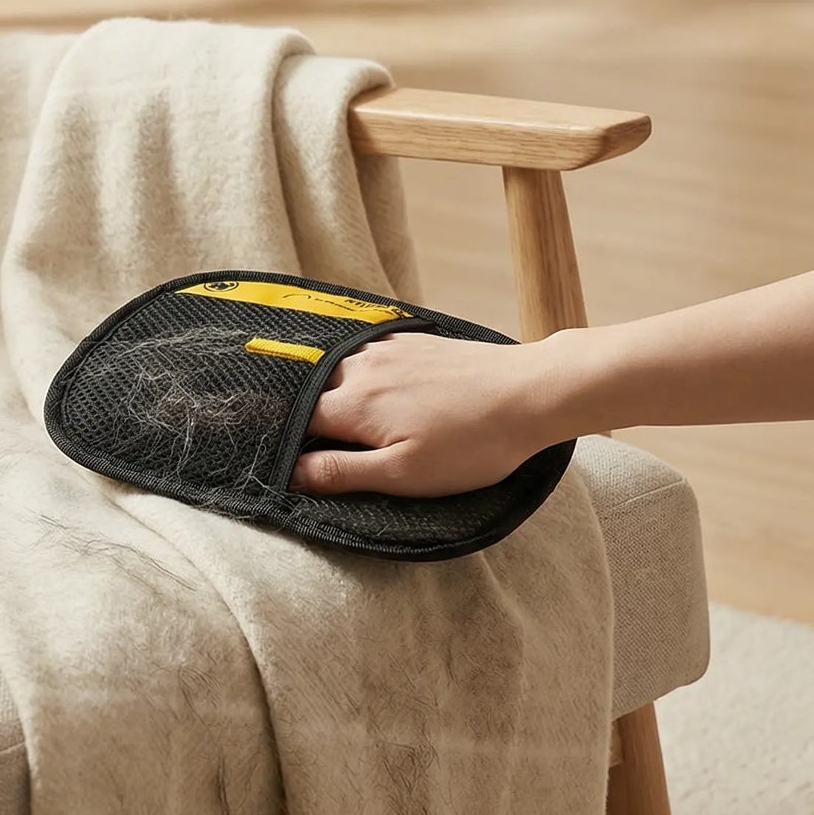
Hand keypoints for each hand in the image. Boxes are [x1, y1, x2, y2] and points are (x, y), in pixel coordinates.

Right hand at [289, 331, 556, 496]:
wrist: (530, 392)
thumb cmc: (471, 443)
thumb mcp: (403, 474)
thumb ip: (341, 473)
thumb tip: (289, 474)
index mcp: (351, 405)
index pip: (293, 421)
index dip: (284, 442)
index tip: (283, 460)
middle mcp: (359, 368)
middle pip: (310, 391)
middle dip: (303, 415)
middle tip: (313, 443)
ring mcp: (385, 348)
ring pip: (336, 369)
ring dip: (330, 391)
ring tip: (343, 419)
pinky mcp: (410, 340)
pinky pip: (366, 353)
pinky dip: (358, 372)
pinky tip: (374, 386)